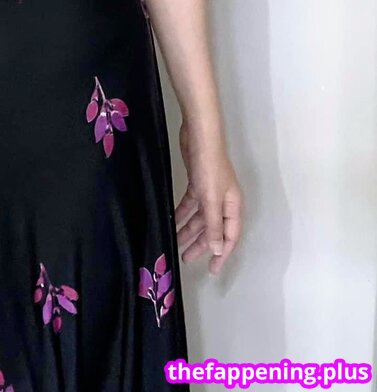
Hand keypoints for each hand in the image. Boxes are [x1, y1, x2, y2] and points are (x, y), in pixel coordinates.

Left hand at [174, 118, 241, 275]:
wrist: (200, 135)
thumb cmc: (209, 166)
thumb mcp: (211, 199)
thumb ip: (213, 225)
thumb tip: (217, 249)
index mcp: (232, 206)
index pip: (229, 237)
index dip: (222, 254)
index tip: (212, 270)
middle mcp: (223, 201)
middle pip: (213, 229)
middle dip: (201, 244)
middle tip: (186, 259)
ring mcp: (210, 192)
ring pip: (200, 217)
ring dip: (189, 230)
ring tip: (176, 243)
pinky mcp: (197, 183)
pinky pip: (191, 204)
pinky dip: (183, 214)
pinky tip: (173, 221)